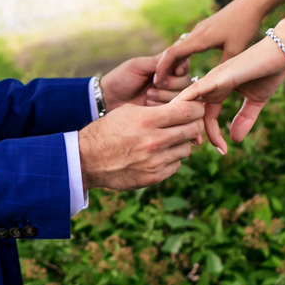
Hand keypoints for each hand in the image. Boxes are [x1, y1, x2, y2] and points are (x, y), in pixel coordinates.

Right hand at [79, 100, 207, 189]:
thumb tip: (182, 108)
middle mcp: (154, 141)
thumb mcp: (128, 111)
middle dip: (193, 124)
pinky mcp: (154, 176)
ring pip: (186, 149)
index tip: (195, 108)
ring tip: (168, 140)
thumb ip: (156, 110)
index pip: (187, 112)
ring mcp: (155, 161)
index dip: (196, 108)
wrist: (88, 159)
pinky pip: (176, 165)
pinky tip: (159, 154)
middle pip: (192, 130)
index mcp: (147, 120)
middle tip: (187, 123)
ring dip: (181, 143)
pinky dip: (172, 158)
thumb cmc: (108, 131)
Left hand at [100, 54, 188, 108]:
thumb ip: (159, 62)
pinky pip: (174, 111)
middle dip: (170, 84)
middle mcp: (170, 82)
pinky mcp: (165, 112)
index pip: (184, 65)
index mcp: (165, 67)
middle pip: (186, 83)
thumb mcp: (138, 66)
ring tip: (148, 96)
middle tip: (153, 85)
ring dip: (165, 96)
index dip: (180, 69)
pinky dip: (163, 108)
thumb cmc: (121, 79)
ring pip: (182, 97)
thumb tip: (178, 59)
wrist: (108, 100)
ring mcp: (169, 98)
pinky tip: (149, 106)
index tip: (171, 72)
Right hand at [153, 0, 267, 90]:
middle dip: (164, 67)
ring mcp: (200, 29)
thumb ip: (222, 68)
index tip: (158, 81)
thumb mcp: (236, 50)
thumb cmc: (245, 25)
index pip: (173, 53)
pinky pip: (188, 43)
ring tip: (170, 78)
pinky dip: (182, 56)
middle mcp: (196, 32)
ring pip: (179, 47)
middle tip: (160, 84)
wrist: (252, 3)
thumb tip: (214, 87)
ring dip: (173, 62)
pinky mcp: (205, 28)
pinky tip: (184, 66)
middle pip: (172, 50)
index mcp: (200, 38)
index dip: (163, 68)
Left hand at [173, 38, 284, 152]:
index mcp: (218, 89)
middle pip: (192, 111)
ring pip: (188, 101)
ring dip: (186, 121)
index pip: (207, 116)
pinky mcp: (219, 76)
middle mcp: (211, 84)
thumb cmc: (269, 71)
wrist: (281, 50)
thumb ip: (245, 118)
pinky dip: (188, 103)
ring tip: (193, 141)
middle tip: (194, 148)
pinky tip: (186, 118)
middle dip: (189, 130)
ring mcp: (213, 79)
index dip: (211, 135)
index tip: (222, 151)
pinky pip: (197, 90)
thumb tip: (235, 139)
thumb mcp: (256, 101)